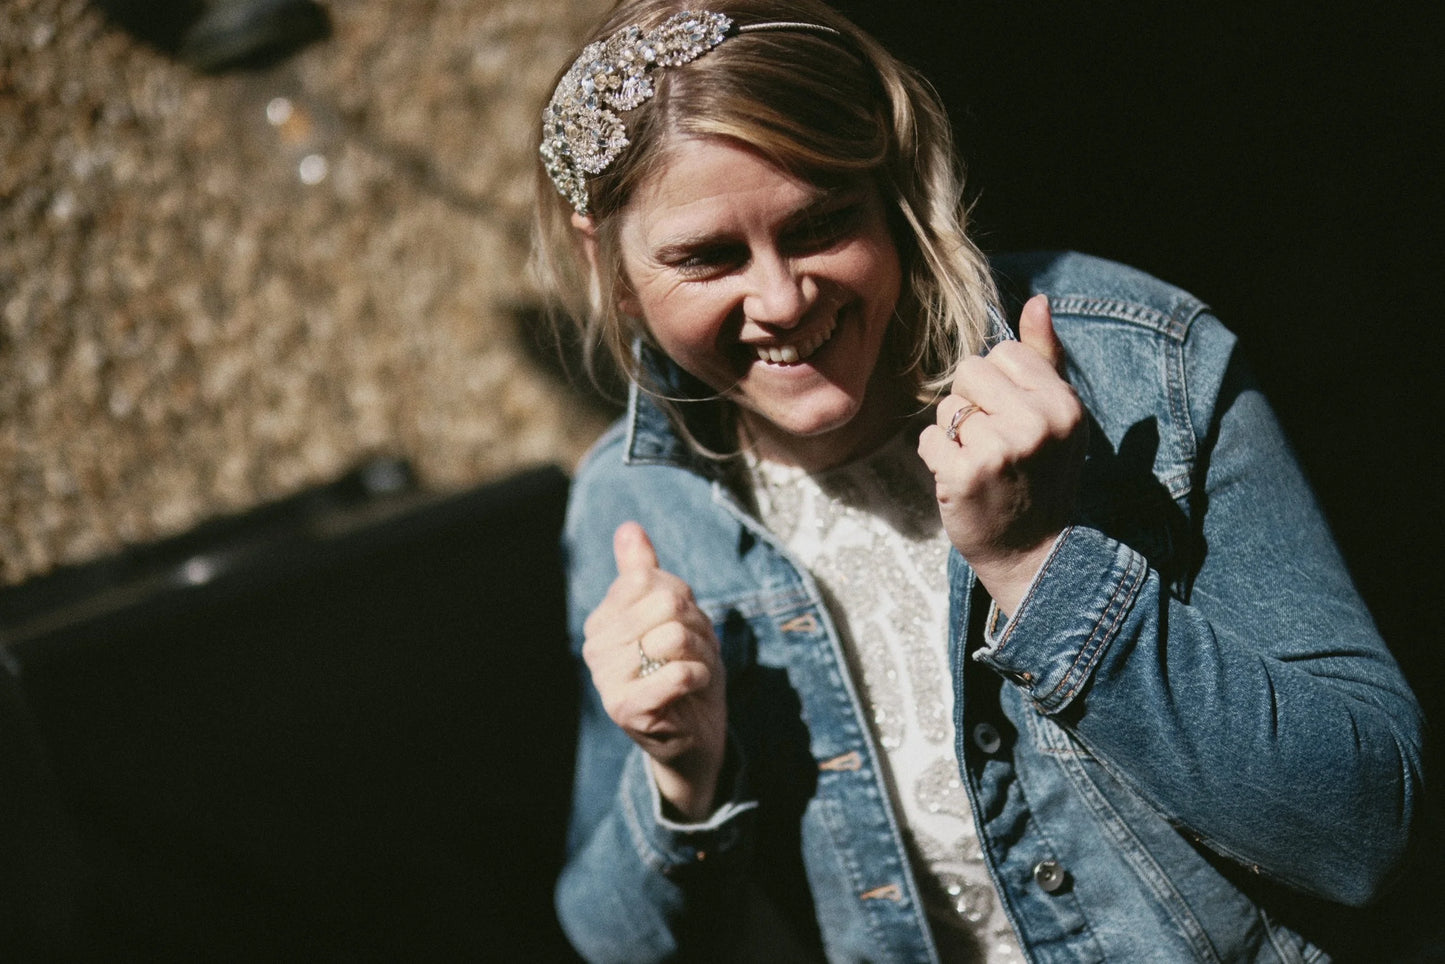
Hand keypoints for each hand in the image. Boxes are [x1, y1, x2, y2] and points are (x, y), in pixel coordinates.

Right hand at [582, 522, 727, 819]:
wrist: (692, 733)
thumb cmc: (681, 668)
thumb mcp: (669, 614)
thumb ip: (643, 572)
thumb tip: (629, 528)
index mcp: (602, 618)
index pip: (653, 579)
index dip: (683, 599)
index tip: (682, 626)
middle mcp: (595, 646)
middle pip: (667, 604)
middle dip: (697, 627)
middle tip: (694, 652)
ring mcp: (606, 678)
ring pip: (675, 636)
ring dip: (702, 654)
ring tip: (693, 672)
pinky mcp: (624, 708)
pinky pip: (679, 672)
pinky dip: (699, 677)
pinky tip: (691, 690)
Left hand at [918, 294, 1086, 615]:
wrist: (1034, 554)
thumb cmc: (1042, 478)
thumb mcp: (1058, 417)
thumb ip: (1044, 357)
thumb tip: (1037, 300)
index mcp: (1063, 404)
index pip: (1001, 353)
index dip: (996, 385)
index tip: (1011, 419)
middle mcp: (1037, 423)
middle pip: (968, 371)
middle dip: (970, 405)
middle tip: (992, 444)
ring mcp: (1001, 450)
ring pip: (946, 408)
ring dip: (953, 435)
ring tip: (982, 465)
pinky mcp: (965, 476)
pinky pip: (928, 439)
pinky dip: (937, 459)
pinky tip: (962, 481)